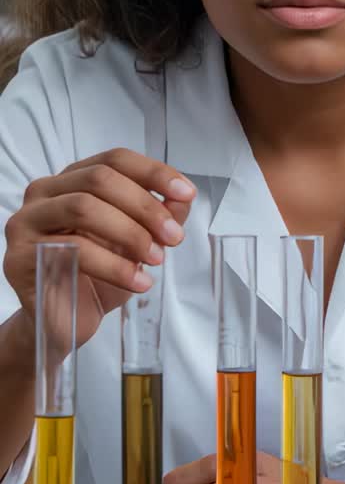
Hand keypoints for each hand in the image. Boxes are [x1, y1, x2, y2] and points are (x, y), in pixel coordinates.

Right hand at [4, 148, 195, 347]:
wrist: (64, 323)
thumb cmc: (97, 277)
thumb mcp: (137, 242)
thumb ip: (159, 217)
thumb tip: (182, 196)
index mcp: (72, 181)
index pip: (114, 160)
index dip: (153, 172)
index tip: (185, 193)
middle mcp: (44, 194)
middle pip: (99, 179)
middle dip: (145, 206)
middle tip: (173, 236)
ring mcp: (26, 222)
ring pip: (83, 208)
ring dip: (130, 233)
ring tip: (156, 259)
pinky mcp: (19, 256)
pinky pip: (73, 250)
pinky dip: (115, 266)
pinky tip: (138, 282)